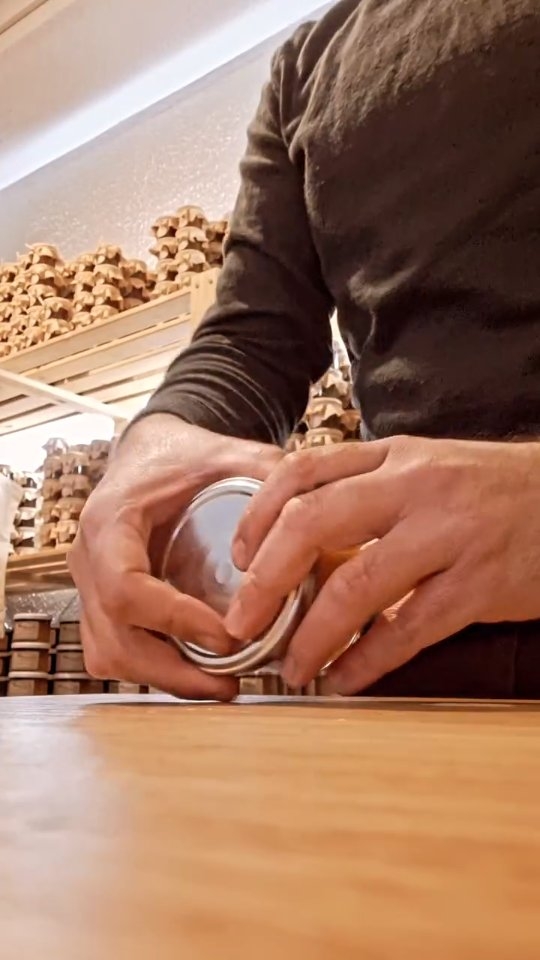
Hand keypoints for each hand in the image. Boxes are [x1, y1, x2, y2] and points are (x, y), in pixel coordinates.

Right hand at [70, 415, 280, 699]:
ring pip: (110, 655)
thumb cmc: (181, 455)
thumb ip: (267, 472)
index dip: (173, 619)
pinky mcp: (102, 604)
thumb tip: (316, 513)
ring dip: (164, 677)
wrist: (149, 453)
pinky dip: (155, 669)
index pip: (124, 588)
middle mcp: (89, 560)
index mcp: (110, 521)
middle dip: (172, 670)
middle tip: (231, 683)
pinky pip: (117, 651)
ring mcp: (90, 586)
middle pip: (113, 639)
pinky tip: (199, 670)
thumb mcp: (225, 453)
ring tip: (222, 685)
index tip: (227, 636)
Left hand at [224, 437, 539, 693]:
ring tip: (293, 666)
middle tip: (243, 620)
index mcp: (394, 456)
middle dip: (266, 578)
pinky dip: (367, 660)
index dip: (258, 514)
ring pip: (357, 584)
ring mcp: (448, 534)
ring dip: (312, 633)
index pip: (304, 471)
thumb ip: (372, 490)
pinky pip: (408, 629)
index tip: (238, 556)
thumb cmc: (494, 489)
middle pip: (314, 523)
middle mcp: (415, 487)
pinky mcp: (479, 584)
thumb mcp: (430, 467)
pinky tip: (345, 679)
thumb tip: (302, 535)